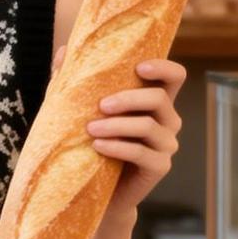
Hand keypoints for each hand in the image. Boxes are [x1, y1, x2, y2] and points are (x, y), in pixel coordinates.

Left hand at [75, 52, 186, 214]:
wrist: (92, 188)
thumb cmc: (90, 142)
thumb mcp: (80, 110)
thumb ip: (73, 82)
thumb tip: (63, 50)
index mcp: (155, 101)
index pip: (174, 76)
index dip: (163, 67)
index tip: (139, 66)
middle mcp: (167, 120)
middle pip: (159, 98)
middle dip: (129, 98)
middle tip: (100, 105)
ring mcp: (166, 144)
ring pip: (149, 126)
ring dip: (118, 125)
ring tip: (90, 129)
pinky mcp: (159, 167)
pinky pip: (142, 153)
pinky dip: (118, 147)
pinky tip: (98, 146)